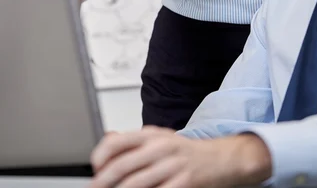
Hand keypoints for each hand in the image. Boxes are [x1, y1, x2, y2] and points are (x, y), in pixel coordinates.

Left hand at [88, 126, 271, 187]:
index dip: (101, 156)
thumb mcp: (159, 139)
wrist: (220, 159)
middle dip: (104, 182)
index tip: (94, 168)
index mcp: (152, 135)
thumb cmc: (185, 152)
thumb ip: (133, 142)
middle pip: (123, 166)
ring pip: (136, 184)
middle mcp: (161, 148)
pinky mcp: (183, 183)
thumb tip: (106, 142)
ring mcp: (172, 166)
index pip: (118, 141)